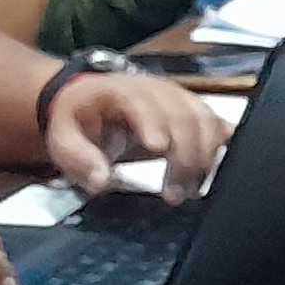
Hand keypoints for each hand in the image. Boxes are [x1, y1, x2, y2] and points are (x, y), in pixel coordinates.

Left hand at [46, 67, 228, 198]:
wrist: (91, 102)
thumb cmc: (79, 120)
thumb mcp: (62, 138)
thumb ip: (78, 158)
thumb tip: (101, 179)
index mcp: (119, 90)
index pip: (142, 103)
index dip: (154, 123)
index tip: (159, 148)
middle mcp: (156, 90)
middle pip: (184, 116)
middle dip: (184, 156)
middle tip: (174, 194)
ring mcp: (179, 98)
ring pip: (206, 121)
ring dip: (205, 158)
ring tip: (189, 190)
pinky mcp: (193, 111)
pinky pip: (216, 125)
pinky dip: (221, 147)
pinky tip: (217, 170)